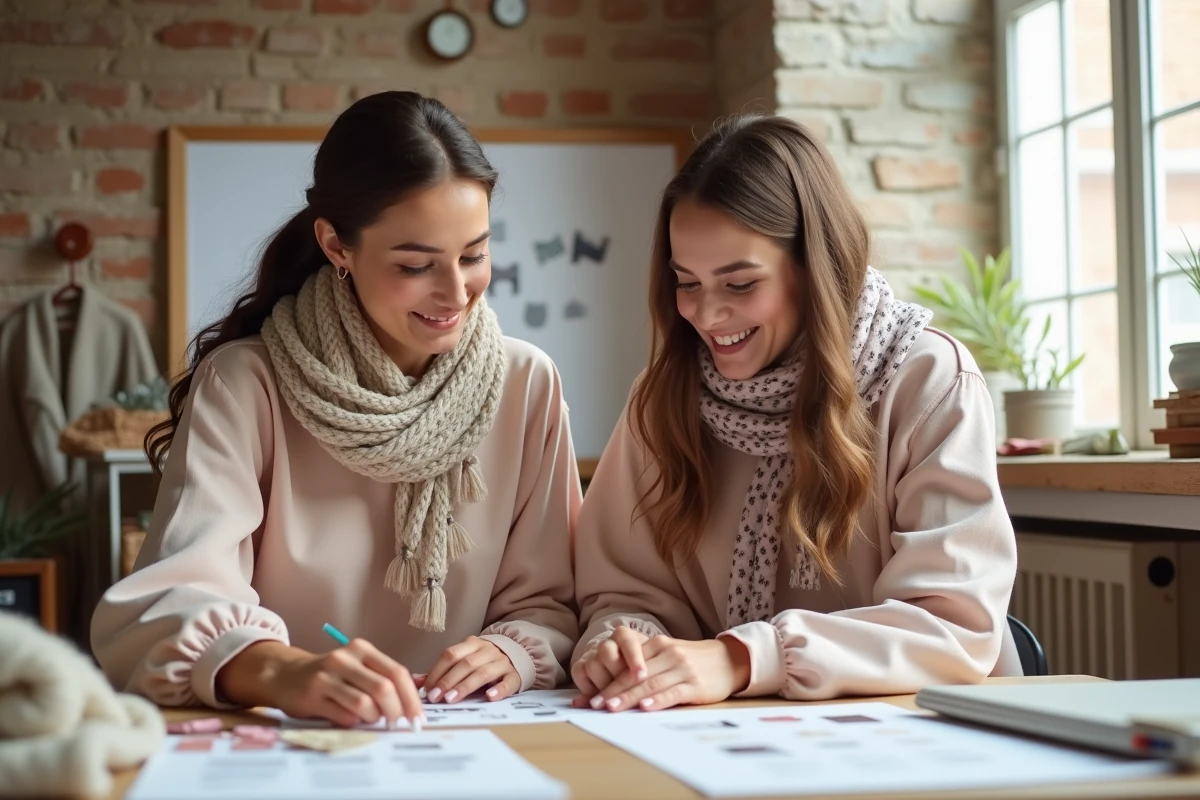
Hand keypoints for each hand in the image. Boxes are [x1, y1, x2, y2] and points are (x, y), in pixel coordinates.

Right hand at [216, 639, 422, 728]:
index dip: (412, 698)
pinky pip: (344, 717)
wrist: (285, 675)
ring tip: (370, 718)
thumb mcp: (357, 667)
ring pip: (364, 704)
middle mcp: (344, 659)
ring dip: (373, 718)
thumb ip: (382, 678)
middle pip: (384, 688)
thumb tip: (413, 704)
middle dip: (397, 712)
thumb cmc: (330, 675)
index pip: (397, 673)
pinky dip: (353, 723)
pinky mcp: (312, 696)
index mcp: (362, 649)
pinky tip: (348, 718)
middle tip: (398, 725)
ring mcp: (327, 677)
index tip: (418, 718)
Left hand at [423, 636, 519, 703]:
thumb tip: (416, 682)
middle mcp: (488, 651)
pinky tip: (489, 696)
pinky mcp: (515, 676)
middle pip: (466, 664)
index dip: (437, 672)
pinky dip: (499, 690)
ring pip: (483, 673)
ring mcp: (502, 663)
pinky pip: (508, 682)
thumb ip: (442, 671)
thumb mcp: (463, 660)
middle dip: (448, 681)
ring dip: (465, 686)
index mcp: (472, 644)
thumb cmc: (483, 661)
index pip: (451, 655)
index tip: (427, 690)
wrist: (517, 654)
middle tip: (436, 697)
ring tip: (451, 699)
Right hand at [570, 626, 649, 707]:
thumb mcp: (650, 667)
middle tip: (627, 693)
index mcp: (626, 637)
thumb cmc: (644, 670)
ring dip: (604, 685)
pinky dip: (588, 688)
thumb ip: (649, 671)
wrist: (624, 675)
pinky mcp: (580, 667)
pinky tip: (599, 699)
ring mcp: (592, 654)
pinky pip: (579, 672)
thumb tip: (646, 679)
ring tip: (614, 700)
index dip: (634, 658)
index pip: (627, 640)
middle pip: (606, 652)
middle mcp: (607, 643)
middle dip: (617, 675)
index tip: (641, 676)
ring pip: (593, 664)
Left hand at [590, 636, 751, 711]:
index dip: (607, 680)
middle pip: (635, 675)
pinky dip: (658, 700)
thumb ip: (644, 668)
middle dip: (612, 690)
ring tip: (612, 707)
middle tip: (594, 704)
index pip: (627, 665)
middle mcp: (668, 654)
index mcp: (658, 645)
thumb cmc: (692, 662)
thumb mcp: (667, 656)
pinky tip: (645, 707)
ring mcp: (682, 669)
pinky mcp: (696, 684)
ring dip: (629, 697)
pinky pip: (673, 692)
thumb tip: (613, 689)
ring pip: (650, 683)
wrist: (728, 660)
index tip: (590, 697)